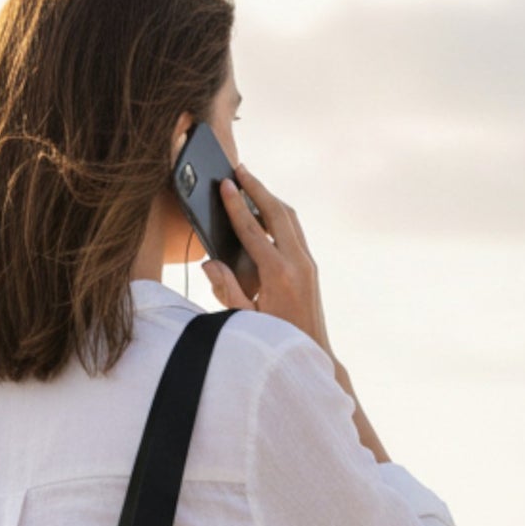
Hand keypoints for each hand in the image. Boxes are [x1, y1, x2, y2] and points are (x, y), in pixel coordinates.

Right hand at [200, 164, 332, 354]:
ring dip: (269, 198)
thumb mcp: (244, 320)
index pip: (253, 231)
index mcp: (278, 275)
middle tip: (238, 169)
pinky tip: (264, 211)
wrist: (314, 355)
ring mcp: (308, 264)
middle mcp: (298, 264)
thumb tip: (210, 263)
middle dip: (257, 188)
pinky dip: (278, 215)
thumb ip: (226, 290)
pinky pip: (294, 231)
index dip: (237, 206)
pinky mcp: (311, 267)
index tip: (225, 184)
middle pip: (277, 212)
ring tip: (249, 182)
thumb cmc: (276, 342)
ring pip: (290, 218)